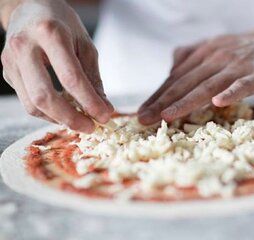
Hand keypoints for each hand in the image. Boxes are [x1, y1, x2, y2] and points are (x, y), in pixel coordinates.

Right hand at [1, 0, 112, 132]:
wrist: (29, 8)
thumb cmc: (62, 24)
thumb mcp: (85, 45)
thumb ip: (93, 78)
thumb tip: (104, 108)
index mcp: (50, 34)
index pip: (71, 78)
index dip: (89, 102)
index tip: (104, 117)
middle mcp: (25, 46)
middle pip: (45, 96)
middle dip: (70, 118)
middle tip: (90, 127)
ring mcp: (11, 60)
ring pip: (32, 104)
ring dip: (59, 119)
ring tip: (80, 121)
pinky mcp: (7, 72)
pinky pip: (27, 101)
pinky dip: (48, 113)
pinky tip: (64, 112)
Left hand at [138, 26, 253, 124]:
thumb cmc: (246, 49)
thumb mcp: (215, 47)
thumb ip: (191, 56)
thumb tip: (171, 69)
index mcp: (203, 54)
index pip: (175, 78)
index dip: (157, 96)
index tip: (141, 113)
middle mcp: (215, 58)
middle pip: (185, 83)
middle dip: (162, 103)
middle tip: (143, 120)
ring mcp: (237, 66)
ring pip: (207, 85)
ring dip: (186, 102)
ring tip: (167, 116)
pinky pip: (242, 85)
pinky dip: (231, 93)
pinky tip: (219, 103)